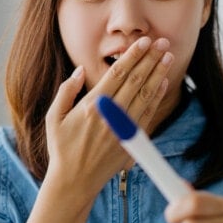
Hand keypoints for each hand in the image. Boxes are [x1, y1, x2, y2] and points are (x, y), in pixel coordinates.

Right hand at [44, 37, 173, 201]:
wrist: (74, 181)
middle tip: (163, 42)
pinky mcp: (132, 141)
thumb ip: (67, 91)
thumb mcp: (54, 118)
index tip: (144, 41)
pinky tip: (163, 84)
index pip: (118, 74)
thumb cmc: (61, 148)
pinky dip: (157, 98)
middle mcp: (111, 116)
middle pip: (136, 81)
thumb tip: (79, 70)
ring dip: (158, 75)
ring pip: (146, 95)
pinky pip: (148, 115)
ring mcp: (124, 129)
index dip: (133, 55)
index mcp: (93, 106)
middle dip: (151, 59)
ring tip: (168, 57)